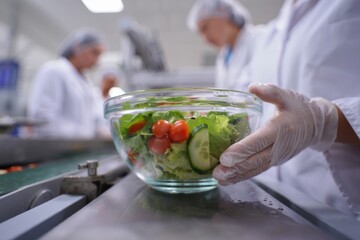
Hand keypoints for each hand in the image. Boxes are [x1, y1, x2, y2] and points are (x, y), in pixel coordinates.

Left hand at [213, 83, 337, 184]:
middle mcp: (279, 146)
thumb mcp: (286, 95)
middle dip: (235, 167)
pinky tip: (229, 180)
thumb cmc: (298, 108)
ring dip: (237, 175)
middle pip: (255, 160)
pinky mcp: (275, 161)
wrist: (317, 125)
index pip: (258, 142)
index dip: (242, 150)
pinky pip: (258, 170)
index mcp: (280, 128)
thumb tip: (252, 87)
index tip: (225, 157)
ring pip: (256, 169)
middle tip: (216, 172)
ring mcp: (278, 157)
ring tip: (219, 179)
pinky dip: (243, 176)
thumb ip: (270, 91)